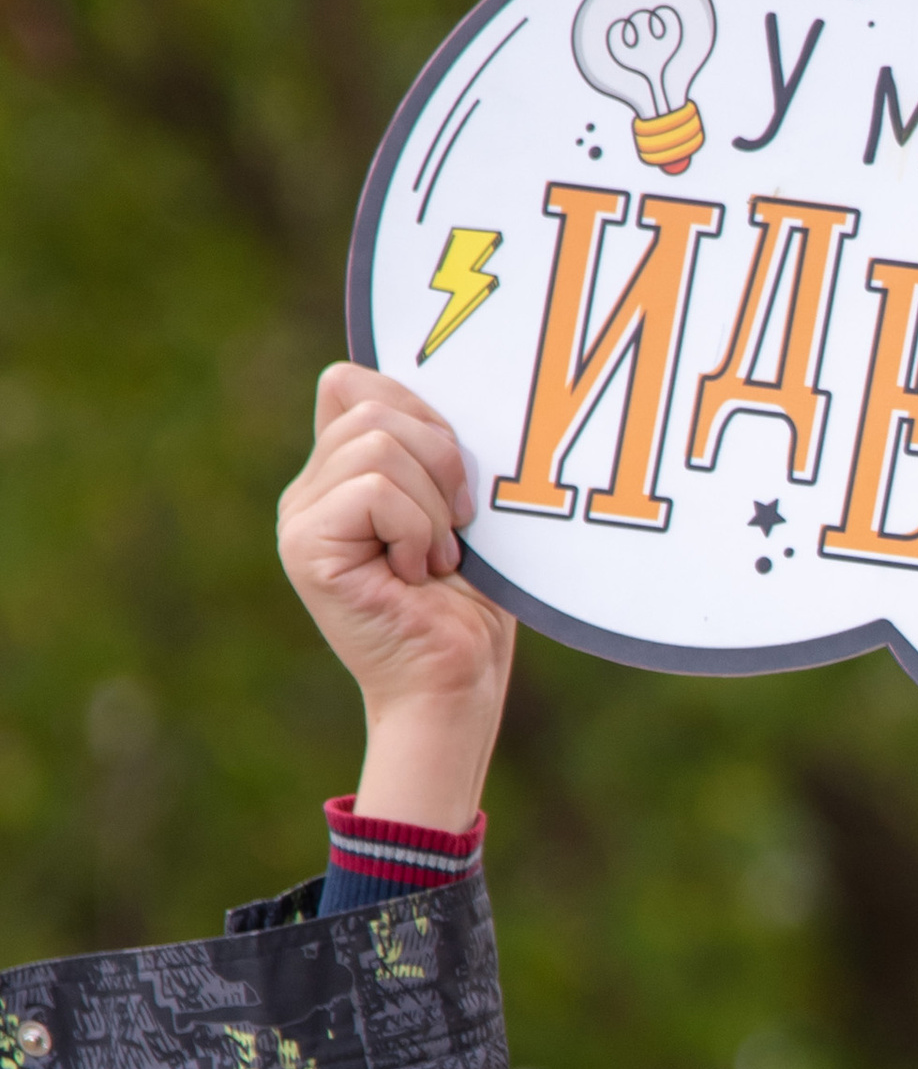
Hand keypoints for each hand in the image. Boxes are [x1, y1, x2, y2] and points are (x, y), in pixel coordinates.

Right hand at [277, 363, 514, 824]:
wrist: (455, 687)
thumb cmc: (466, 608)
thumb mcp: (457, 510)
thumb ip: (428, 449)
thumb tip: (430, 381)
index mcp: (339, 475)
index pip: (354, 383)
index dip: (417, 411)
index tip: (454, 481)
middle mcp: (309, 491)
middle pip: (373, 406)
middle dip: (440, 462)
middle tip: (455, 533)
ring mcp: (300, 518)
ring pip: (378, 445)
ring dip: (432, 506)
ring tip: (434, 560)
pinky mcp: (305, 546)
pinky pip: (375, 490)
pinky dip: (417, 529)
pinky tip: (416, 574)